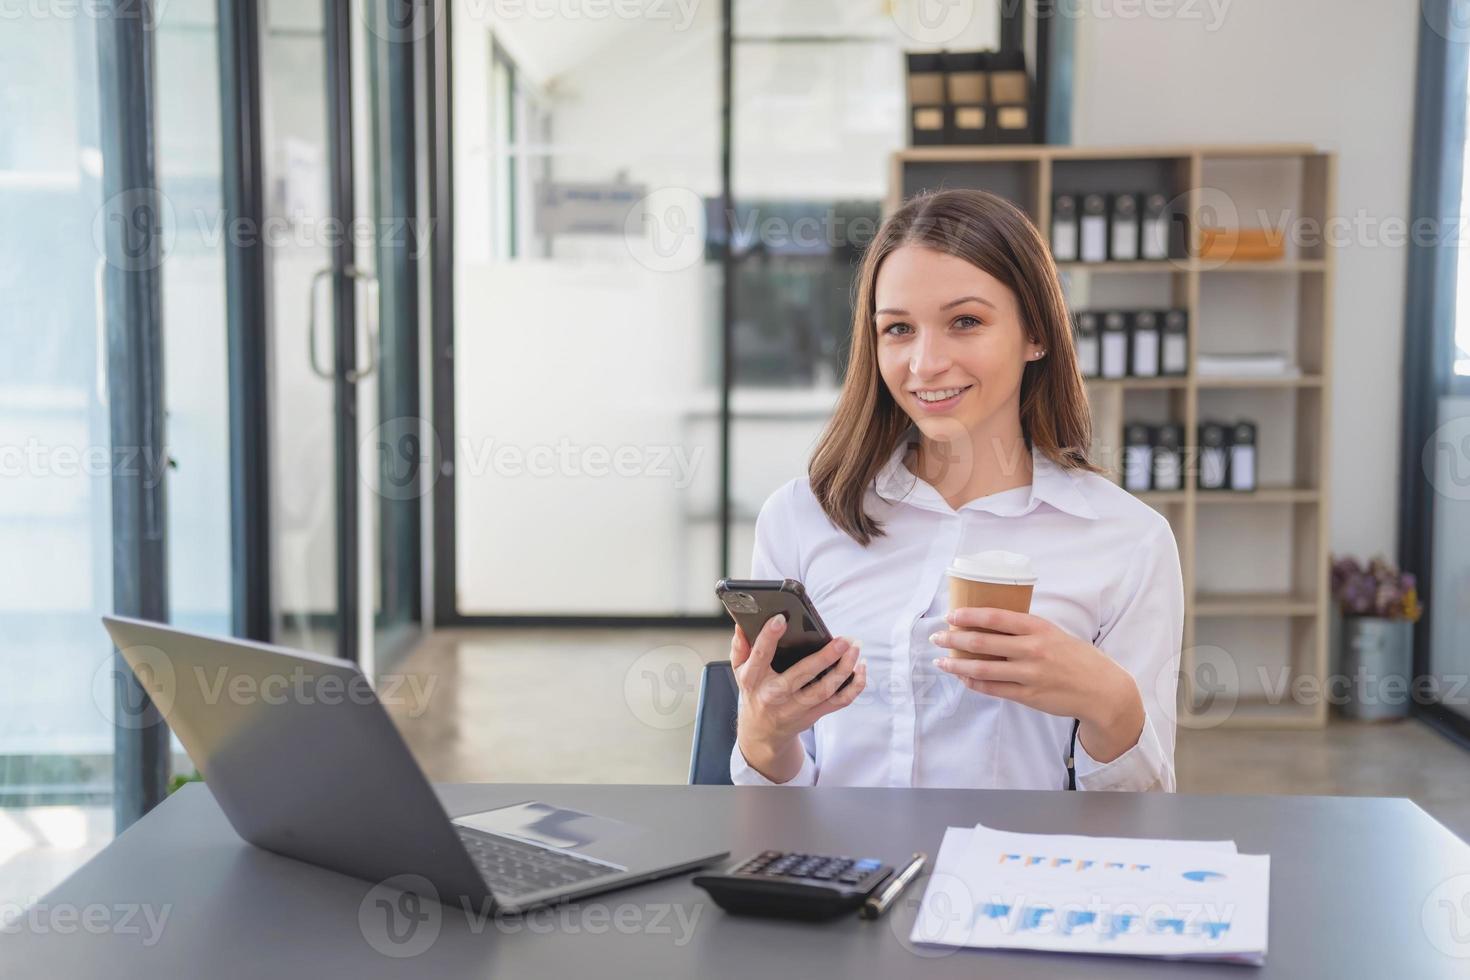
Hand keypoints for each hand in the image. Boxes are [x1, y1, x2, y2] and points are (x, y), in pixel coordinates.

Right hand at [731, 615, 865, 781]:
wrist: (762, 733)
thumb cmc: (754, 694)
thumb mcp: (740, 672)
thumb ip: (740, 647)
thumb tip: (742, 625)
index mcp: (754, 679)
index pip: (760, 655)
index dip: (769, 637)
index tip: (780, 619)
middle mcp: (775, 694)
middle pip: (802, 674)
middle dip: (825, 656)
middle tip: (842, 639)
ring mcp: (796, 707)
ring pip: (825, 689)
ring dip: (844, 669)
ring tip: (854, 649)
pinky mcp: (814, 714)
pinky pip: (839, 701)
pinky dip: (854, 686)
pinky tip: (860, 668)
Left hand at [931, 607, 1144, 763]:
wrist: (1101, 689)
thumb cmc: (1075, 658)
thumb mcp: (1054, 634)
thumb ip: (1025, 629)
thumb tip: (989, 623)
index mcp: (1038, 628)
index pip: (995, 617)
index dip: (968, 615)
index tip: (951, 615)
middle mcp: (1032, 649)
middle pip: (982, 642)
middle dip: (953, 639)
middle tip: (936, 637)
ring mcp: (1030, 674)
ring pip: (983, 668)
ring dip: (957, 664)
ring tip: (940, 661)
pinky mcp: (1028, 696)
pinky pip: (993, 689)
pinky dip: (974, 682)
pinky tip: (962, 677)